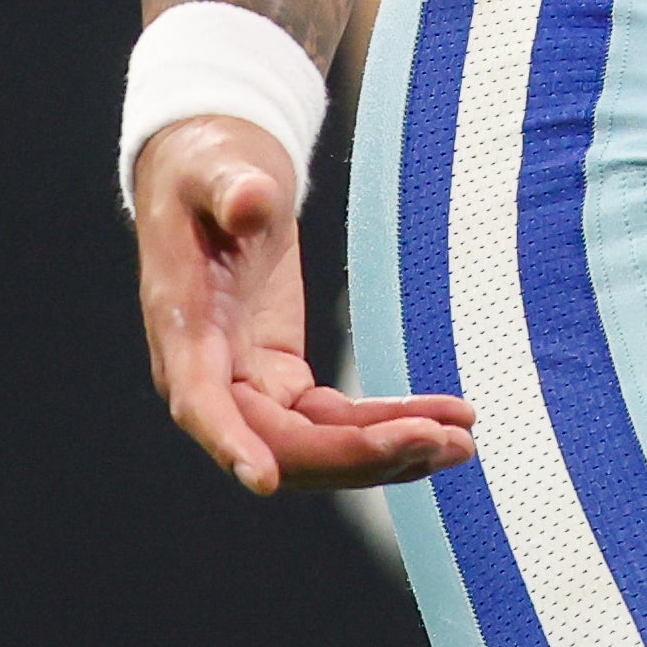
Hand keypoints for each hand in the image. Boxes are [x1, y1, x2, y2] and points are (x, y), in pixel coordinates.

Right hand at [134, 116, 473, 495]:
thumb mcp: (219, 167)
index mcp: (183, 325)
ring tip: (463, 440)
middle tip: (438, 439)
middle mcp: (211, 372)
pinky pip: (335, 422)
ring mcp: (249, 382)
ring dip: (387, 450)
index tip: (265, 479)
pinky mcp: (281, 379)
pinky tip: (442, 423)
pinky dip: (387, 426)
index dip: (230, 442)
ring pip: (315, 445)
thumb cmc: (210, 167)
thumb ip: (233, 189)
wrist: (215, 173)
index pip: (201, 400)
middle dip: (356, 454)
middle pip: (279, 442)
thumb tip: (251, 202)